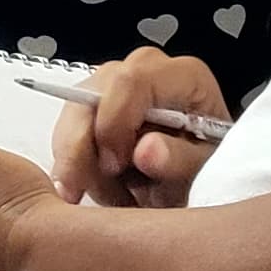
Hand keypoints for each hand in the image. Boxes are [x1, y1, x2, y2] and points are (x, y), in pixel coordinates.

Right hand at [50, 47, 226, 209]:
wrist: (192, 186)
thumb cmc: (205, 171)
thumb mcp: (205, 171)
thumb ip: (181, 160)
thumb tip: (146, 151)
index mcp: (182, 77)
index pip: (129, 82)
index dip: (113, 123)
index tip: (114, 166)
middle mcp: (143, 73)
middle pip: (90, 96)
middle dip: (81, 148)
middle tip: (90, 189)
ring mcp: (112, 89)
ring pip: (70, 117)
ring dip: (77, 162)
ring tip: (112, 196)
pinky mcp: (91, 108)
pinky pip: (64, 131)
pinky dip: (71, 164)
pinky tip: (95, 188)